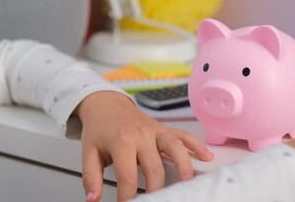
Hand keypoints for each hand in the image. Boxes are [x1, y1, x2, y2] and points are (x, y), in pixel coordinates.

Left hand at [74, 91, 213, 201]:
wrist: (106, 103)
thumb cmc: (99, 128)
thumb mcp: (88, 152)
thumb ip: (91, 178)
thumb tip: (93, 200)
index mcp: (122, 142)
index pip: (128, 177)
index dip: (128, 197)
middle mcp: (142, 135)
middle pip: (155, 167)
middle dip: (157, 190)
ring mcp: (156, 131)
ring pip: (175, 147)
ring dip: (184, 165)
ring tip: (188, 182)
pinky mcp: (164, 129)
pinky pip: (183, 135)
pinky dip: (196, 145)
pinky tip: (206, 156)